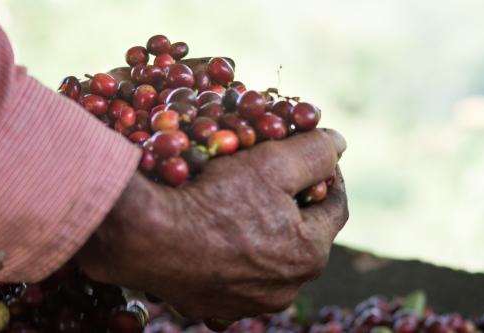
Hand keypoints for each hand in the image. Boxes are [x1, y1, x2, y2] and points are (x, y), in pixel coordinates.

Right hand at [76, 128, 347, 319]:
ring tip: (244, 202)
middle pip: (302, 235)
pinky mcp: (214, 307)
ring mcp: (248, 303)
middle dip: (296, 204)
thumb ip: (315, 151)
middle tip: (278, 176)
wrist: (145, 238)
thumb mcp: (273, 162)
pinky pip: (235, 274)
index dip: (329, 176)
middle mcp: (285, 289)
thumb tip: (338, 143)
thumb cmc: (214, 198)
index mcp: (308, 255)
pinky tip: (217, 231)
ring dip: (264, 231)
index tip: (316, 156)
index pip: (334, 207)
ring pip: (268, 258)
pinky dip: (234, 253)